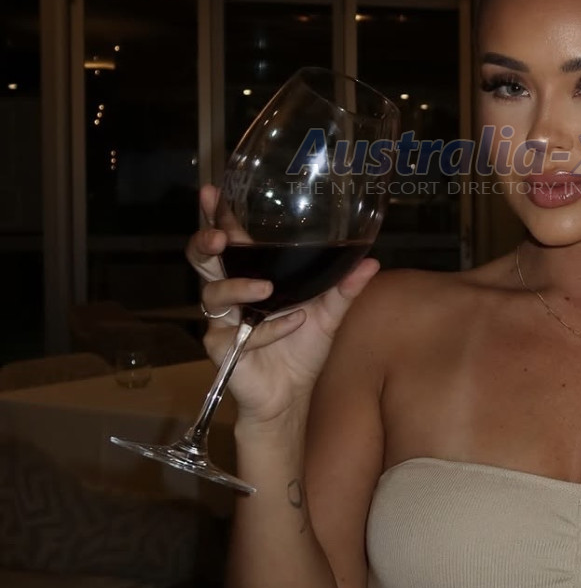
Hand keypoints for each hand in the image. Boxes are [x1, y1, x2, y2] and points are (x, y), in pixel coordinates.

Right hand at [187, 184, 378, 425]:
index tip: (211, 191)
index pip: (228, 240)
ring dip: (239, 286)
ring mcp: (223, 322)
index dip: (214, 215)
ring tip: (267, 288)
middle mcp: (232, 294)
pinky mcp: (222, 350)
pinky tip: (293, 325)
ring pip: (212, 294)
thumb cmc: (301, 348)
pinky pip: (238, 334)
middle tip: (220, 237)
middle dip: (205, 242)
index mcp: (251, 275)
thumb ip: (345, 287)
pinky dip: (269, 329)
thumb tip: (371, 260)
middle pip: (202, 260)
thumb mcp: (329, 314)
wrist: (290, 396)